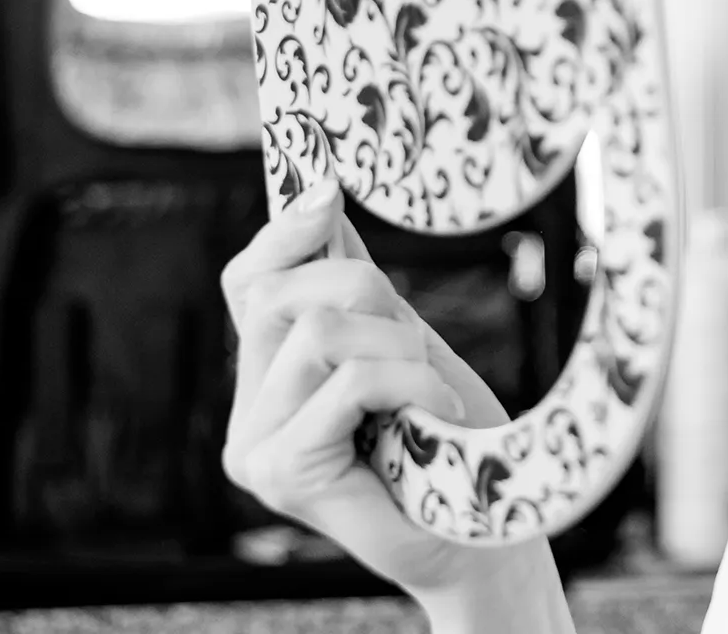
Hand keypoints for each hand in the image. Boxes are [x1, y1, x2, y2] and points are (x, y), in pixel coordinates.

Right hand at [220, 180, 547, 603]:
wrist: (482, 535)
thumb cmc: (449, 442)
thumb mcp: (402, 345)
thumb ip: (355, 290)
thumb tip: (322, 197)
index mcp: (267, 380)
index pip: (246, 283)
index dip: (284, 231)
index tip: (332, 192)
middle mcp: (245, 415)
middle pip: (279, 294)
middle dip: (368, 292)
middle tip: (420, 344)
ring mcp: (253, 448)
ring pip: (318, 331)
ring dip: (399, 346)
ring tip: (432, 389)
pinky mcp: (281, 472)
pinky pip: (348, 380)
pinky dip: (411, 383)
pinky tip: (439, 413)